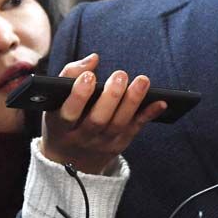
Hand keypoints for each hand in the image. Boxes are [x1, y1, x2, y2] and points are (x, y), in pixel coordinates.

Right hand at [41, 53, 165, 173]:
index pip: (68, 112)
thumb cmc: (64, 118)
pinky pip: (135, 129)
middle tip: (120, 75)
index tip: (89, 76)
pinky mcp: (118, 145)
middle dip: (111, 97)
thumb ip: (70, 76)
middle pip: (97, 120)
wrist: (69, 159)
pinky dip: (148, 115)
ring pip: (118, 125)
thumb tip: (94, 58)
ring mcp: (101, 144)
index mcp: (59, 125)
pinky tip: (161, 102)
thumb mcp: (56, 101)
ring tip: (142, 81)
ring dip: (132, 102)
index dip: (78, 95)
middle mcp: (80, 138)